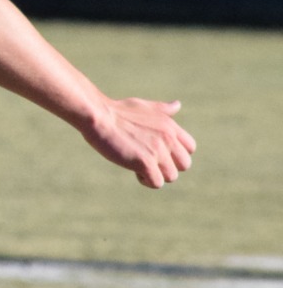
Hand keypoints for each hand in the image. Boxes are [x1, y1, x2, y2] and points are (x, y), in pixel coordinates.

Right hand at [81, 97, 195, 187]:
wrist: (97, 116)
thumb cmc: (116, 111)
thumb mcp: (143, 106)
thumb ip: (162, 110)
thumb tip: (177, 105)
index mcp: (170, 126)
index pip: (190, 148)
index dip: (175, 154)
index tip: (156, 151)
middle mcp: (168, 138)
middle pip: (184, 165)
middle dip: (167, 166)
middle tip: (147, 160)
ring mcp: (158, 151)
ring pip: (170, 176)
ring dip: (155, 174)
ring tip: (137, 165)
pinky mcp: (146, 162)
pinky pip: (157, 183)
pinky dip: (145, 180)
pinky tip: (133, 170)